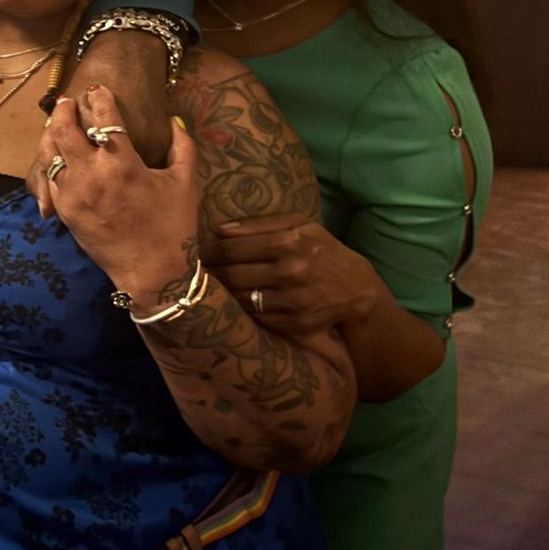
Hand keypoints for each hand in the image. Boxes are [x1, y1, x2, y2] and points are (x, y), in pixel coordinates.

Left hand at [36, 85, 199, 308]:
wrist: (152, 272)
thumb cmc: (173, 226)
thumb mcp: (185, 182)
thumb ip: (183, 146)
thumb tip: (174, 120)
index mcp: (123, 164)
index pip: (105, 118)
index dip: (100, 99)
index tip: (98, 89)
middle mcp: (92, 176)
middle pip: (64, 130)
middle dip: (64, 110)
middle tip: (68, 102)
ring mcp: (73, 195)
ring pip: (49, 154)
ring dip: (50, 134)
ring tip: (56, 124)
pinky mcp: (65, 212)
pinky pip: (48, 180)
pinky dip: (49, 164)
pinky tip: (56, 156)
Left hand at [209, 215, 377, 335]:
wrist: (356, 288)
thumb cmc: (321, 250)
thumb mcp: (299, 225)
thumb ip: (259, 224)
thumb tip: (219, 229)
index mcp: (288, 242)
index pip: (232, 248)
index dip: (207, 252)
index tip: (192, 253)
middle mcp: (291, 272)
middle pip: (232, 275)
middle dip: (209, 274)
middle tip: (193, 273)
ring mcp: (294, 301)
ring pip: (240, 299)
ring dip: (222, 295)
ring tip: (208, 288)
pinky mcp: (295, 324)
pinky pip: (256, 319)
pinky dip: (242, 312)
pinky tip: (232, 305)